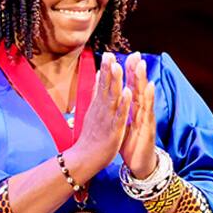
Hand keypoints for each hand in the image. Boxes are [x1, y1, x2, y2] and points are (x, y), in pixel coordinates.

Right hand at [63, 53, 130, 179]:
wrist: (84, 159)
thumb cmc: (91, 137)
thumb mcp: (92, 114)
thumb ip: (96, 96)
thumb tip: (99, 79)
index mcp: (98, 106)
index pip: (102, 84)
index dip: (105, 69)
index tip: (108, 54)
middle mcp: (101, 110)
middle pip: (105, 87)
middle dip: (109, 70)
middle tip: (110, 54)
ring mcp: (107, 119)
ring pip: (111, 98)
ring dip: (115, 82)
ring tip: (118, 66)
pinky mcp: (113, 130)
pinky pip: (119, 115)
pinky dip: (123, 104)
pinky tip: (128, 93)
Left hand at [118, 52, 158, 178]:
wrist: (140, 165)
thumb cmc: (131, 144)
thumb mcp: (123, 124)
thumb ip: (121, 110)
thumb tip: (115, 99)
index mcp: (133, 111)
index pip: (130, 88)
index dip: (128, 73)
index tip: (124, 56)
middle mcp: (141, 112)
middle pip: (138, 88)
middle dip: (137, 71)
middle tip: (135, 55)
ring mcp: (146, 119)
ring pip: (144, 97)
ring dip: (142, 80)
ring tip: (140, 66)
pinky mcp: (148, 129)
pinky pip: (146, 113)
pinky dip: (146, 100)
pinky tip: (146, 88)